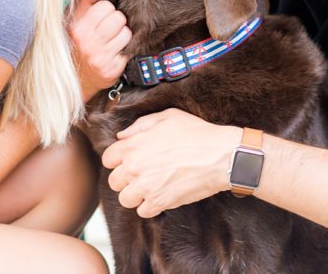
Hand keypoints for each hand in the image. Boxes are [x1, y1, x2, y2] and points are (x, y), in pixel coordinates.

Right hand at [68, 0, 130, 100]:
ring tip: (109, 41)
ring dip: (121, 35)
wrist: (72, 79)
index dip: (105, 9)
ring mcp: (100, 57)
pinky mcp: (112, 70)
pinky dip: (123, 50)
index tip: (99, 15)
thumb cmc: (73, 42)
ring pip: (126, 32)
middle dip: (115, 21)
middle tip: (105, 29)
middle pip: (118, 18)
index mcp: (76, 26)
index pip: (105, 5)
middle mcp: (86, 42)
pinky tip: (112, 53)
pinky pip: (129, 50)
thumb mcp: (73, 17)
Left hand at [101, 108, 240, 217]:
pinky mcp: (160, 202)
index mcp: (133, 145)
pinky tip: (161, 195)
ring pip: (125, 199)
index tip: (129, 161)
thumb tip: (122, 136)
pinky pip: (143, 211)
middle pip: (114, 182)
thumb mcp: (168, 116)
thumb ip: (140, 125)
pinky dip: (150, 206)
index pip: (108, 159)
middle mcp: (135, 167)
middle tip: (141, 175)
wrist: (220, 156)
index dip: (118, 160)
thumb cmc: (197, 133)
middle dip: (125, 179)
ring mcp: (146, 187)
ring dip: (136, 195)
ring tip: (150, 187)